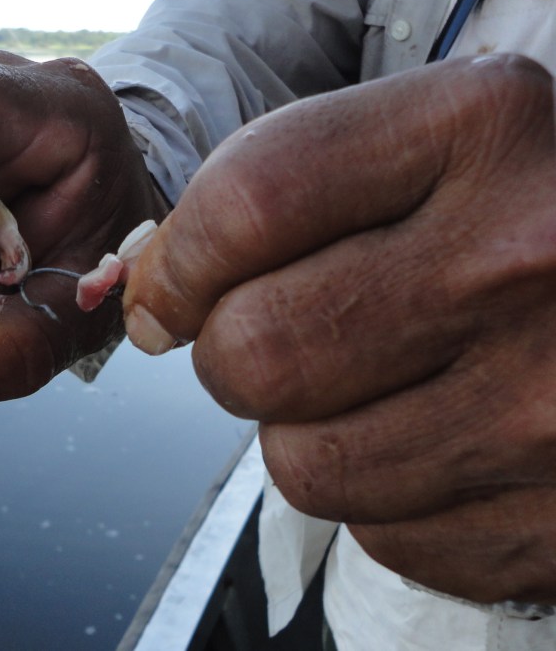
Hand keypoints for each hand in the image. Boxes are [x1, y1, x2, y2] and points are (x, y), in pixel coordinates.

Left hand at [123, 55, 555, 603]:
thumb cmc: (535, 212)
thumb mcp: (437, 140)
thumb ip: (281, 188)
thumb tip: (148, 293)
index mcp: (481, 130)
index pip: (247, 205)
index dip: (178, 263)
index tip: (167, 292)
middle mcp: (525, 259)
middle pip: (255, 349)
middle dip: (230, 352)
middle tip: (275, 336)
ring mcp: (549, 403)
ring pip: (301, 463)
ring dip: (305, 429)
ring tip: (375, 384)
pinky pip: (381, 533)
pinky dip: (383, 494)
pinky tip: (439, 435)